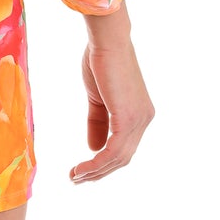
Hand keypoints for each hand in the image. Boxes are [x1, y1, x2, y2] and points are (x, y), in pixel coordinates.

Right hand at [70, 12, 155, 184]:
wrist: (106, 40)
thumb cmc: (100, 61)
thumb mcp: (97, 99)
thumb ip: (98, 123)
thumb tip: (94, 148)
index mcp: (140, 114)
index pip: (124, 147)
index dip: (104, 162)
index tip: (83, 171)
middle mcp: (144, 119)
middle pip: (123, 157)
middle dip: (99, 172)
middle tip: (76, 179)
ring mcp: (139, 119)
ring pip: (118, 158)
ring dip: (94, 171)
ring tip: (74, 176)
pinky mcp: (128, 118)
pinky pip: (113, 150)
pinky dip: (96, 163)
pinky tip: (81, 169)